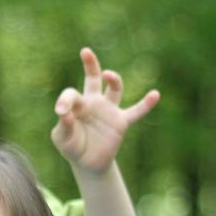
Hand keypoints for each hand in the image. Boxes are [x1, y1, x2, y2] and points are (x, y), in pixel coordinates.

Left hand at [51, 47, 159, 173]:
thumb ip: (63, 125)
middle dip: (91, 65)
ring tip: (108, 75)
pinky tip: (155, 94)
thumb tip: (65, 112)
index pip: (71, 94)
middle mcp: (93, 102)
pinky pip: (136, 111)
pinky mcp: (121, 122)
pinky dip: (146, 104)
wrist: (87, 163)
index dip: (65, 101)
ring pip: (115, 90)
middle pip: (93, 78)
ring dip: (113, 80)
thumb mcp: (61, 138)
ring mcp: (108, 111)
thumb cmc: (71, 146)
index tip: (60, 112)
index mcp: (77, 105)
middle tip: (85, 52)